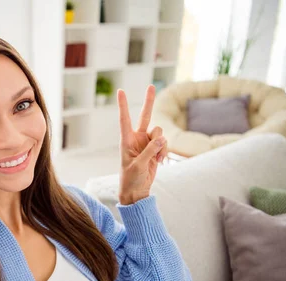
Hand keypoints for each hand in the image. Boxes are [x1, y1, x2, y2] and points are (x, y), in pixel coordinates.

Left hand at [117, 85, 167, 204]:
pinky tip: (159, 161)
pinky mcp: (155, 149)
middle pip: (145, 116)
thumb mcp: (138, 165)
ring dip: (161, 145)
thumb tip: (162, 139)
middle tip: (151, 86)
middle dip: (149, 101)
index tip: (120, 91)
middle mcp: (136, 138)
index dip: (123, 105)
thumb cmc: (131, 178)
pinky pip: (164, 143)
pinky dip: (164, 152)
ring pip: (159, 133)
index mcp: (126, 140)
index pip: (124, 119)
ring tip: (156, 159)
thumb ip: (150, 151)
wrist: (137, 189)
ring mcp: (147, 143)